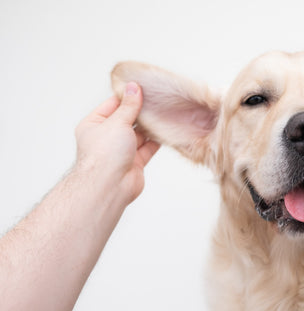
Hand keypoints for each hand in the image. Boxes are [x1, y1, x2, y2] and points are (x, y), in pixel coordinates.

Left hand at [74, 82, 159, 203]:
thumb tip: (133, 87)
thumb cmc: (105, 154)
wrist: (110, 185)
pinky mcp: (135, 162)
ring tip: (163, 112)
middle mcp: (106, 137)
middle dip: (140, 111)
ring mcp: (121, 151)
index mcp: (94, 125)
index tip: (142, 87)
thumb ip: (129, 106)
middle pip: (127, 119)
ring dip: (149, 126)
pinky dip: (156, 140)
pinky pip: (147, 147)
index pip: (112, 105)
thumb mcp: (117, 122)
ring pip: (138, 134)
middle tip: (157, 99)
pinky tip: (165, 130)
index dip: (127, 96)